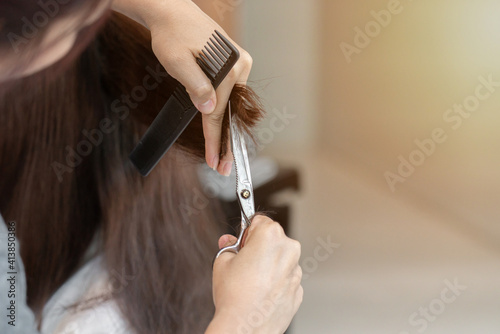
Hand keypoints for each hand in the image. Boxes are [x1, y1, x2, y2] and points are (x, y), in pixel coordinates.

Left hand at [113, 0, 251, 174]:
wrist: (171, 13)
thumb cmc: (171, 35)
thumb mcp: (177, 61)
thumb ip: (195, 85)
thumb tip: (209, 109)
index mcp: (230, 67)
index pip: (220, 112)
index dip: (215, 141)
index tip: (214, 162)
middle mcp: (241, 66)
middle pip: (229, 111)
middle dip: (223, 140)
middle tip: (220, 166)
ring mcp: (240, 65)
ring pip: (230, 104)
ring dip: (224, 127)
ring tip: (220, 154)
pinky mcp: (234, 64)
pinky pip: (229, 93)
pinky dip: (224, 111)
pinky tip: (220, 127)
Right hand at [208, 216, 302, 333]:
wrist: (245, 328)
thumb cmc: (234, 296)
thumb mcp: (222, 262)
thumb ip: (228, 246)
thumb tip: (228, 241)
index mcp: (271, 235)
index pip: (259, 220)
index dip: (247, 232)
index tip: (241, 241)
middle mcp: (289, 250)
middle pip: (273, 239)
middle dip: (258, 247)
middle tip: (242, 263)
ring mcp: (296, 271)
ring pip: (280, 260)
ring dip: (268, 265)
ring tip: (250, 281)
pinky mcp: (298, 290)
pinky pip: (285, 279)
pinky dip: (275, 283)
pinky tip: (260, 293)